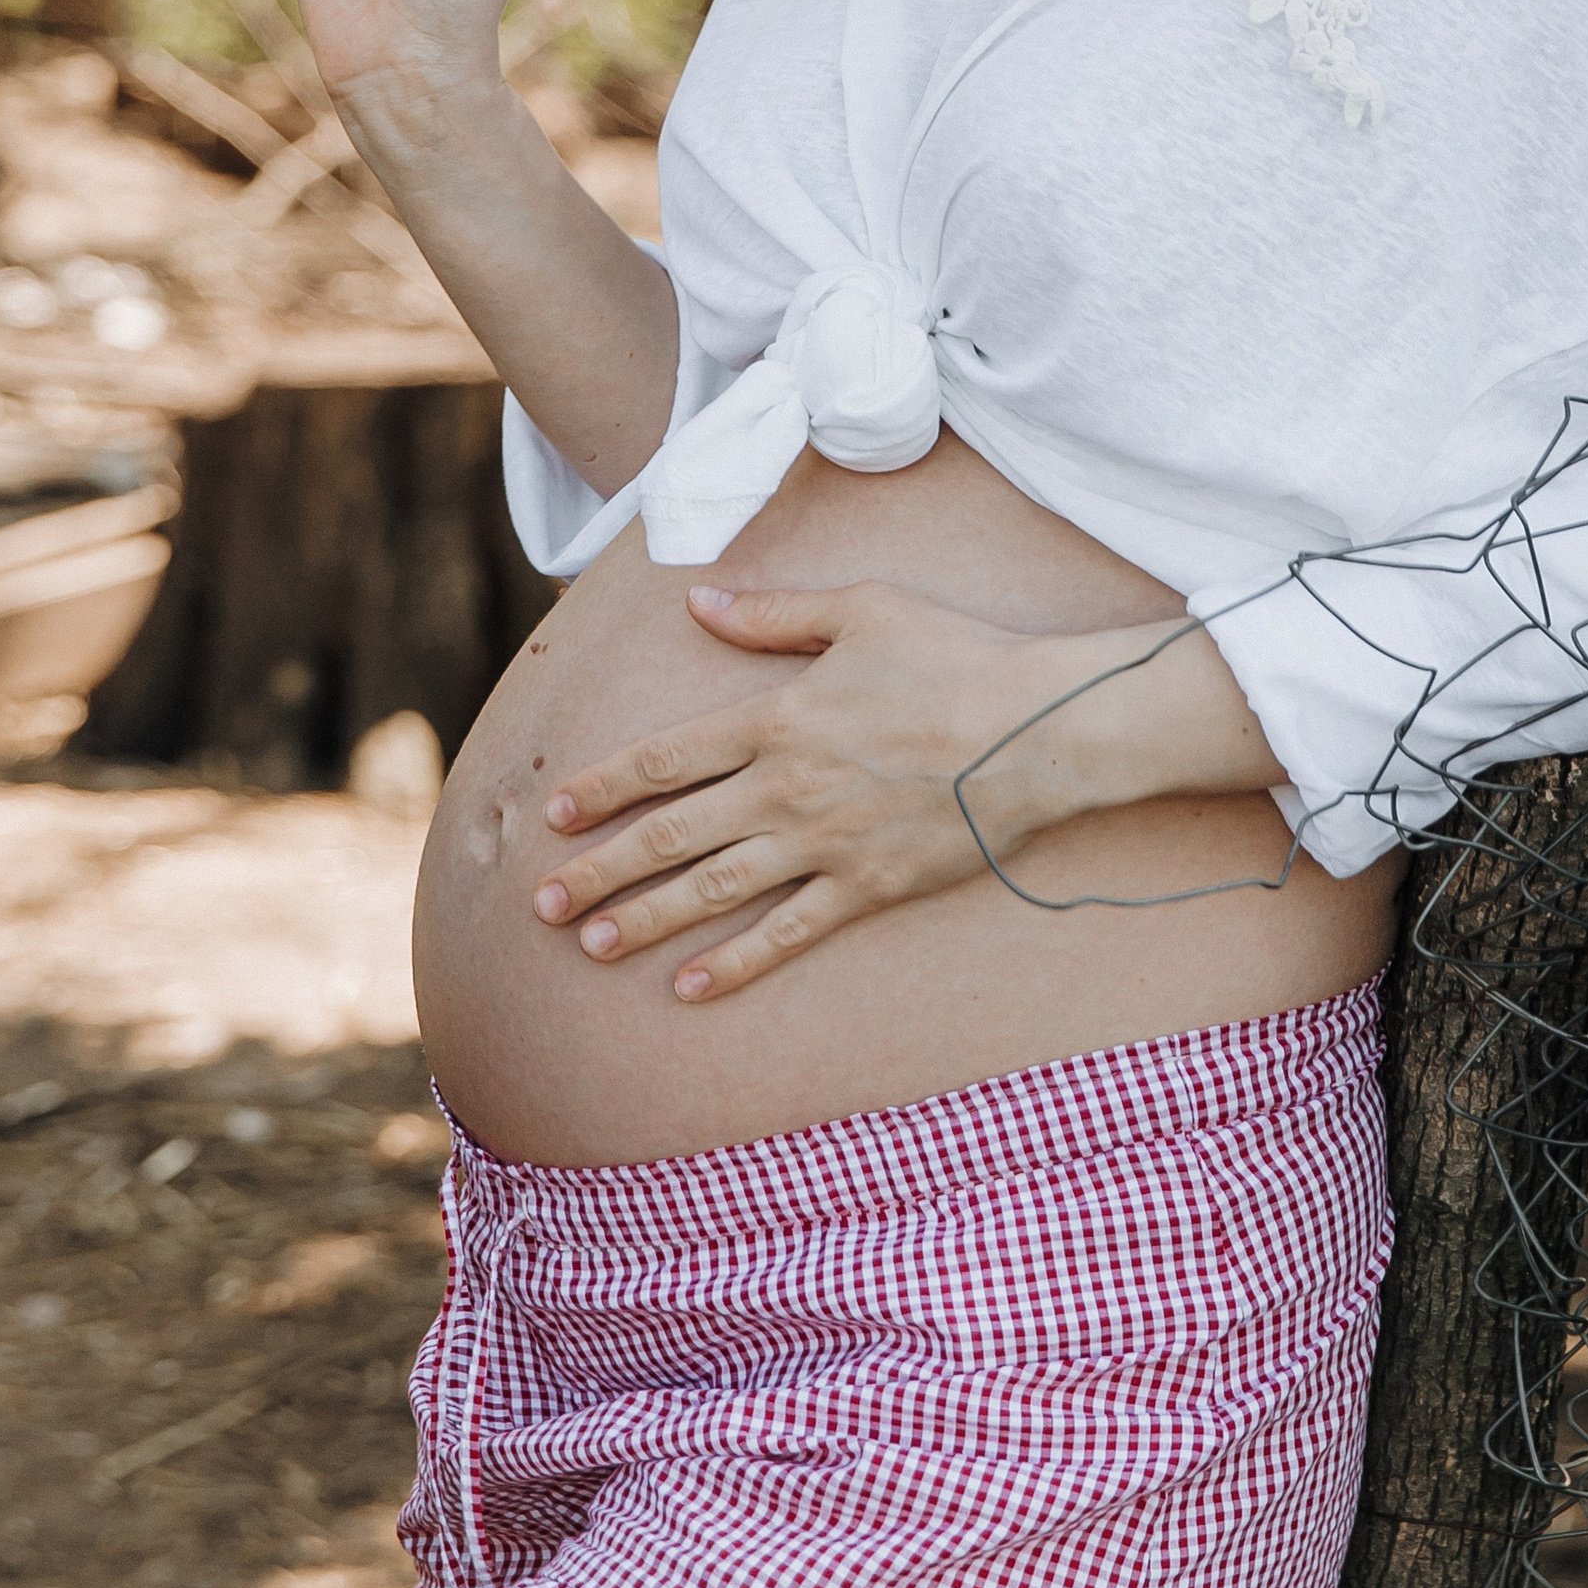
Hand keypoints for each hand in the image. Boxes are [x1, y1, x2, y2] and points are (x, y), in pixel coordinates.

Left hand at [529, 579, 1138, 1000]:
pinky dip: (737, 963)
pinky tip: (691, 985)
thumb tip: (696, 601)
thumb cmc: (958, 655)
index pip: (667, 759)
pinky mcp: (870, 887)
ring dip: (648, 919)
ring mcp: (826, 843)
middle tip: (544, 903)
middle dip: (601, 869)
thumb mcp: (862, 609)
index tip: (556, 814)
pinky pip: (789, 933)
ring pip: (715, 890)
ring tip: (593, 945)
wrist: (1043, 729)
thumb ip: (772, 614)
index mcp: (776, 718)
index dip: (605, 787)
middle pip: (671, 834)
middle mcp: (786, 787)